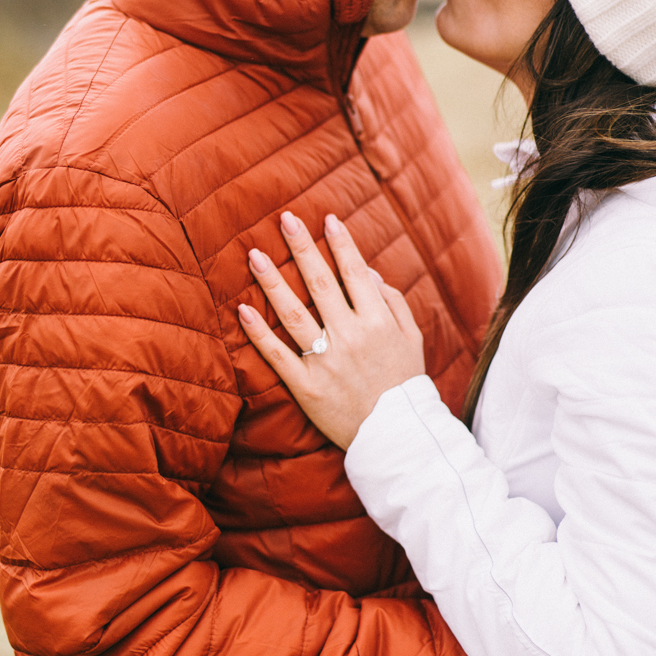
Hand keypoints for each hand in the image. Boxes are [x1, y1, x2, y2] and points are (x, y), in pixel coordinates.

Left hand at [237, 211, 424, 449]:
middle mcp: (350, 336)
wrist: (397, 437)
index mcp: (378, 321)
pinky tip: (243, 309)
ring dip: (272, 281)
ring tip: (254, 255)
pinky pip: (277, 354)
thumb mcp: (412, 339)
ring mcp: (326, 361)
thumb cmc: (404, 383)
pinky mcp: (306, 386)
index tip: (326, 219)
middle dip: (302, 247)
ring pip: (293, 313)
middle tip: (285, 219)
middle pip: (320, 283)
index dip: (340, 243)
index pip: (354, 272)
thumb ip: (393, 302)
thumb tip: (368, 272)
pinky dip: (258, 332)